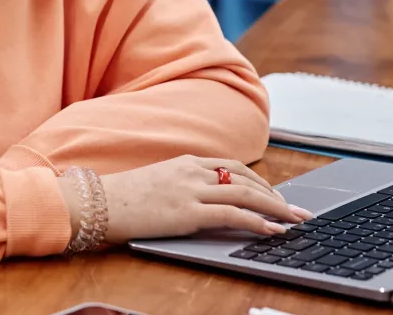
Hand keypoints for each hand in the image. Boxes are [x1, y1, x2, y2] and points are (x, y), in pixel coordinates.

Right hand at [61, 156, 313, 244]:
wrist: (94, 203)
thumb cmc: (117, 199)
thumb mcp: (153, 184)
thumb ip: (177, 187)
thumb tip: (196, 202)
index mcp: (183, 162)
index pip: (231, 167)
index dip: (258, 181)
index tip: (275, 195)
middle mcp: (191, 170)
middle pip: (245, 178)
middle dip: (276, 195)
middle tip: (298, 209)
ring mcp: (190, 190)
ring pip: (245, 193)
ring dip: (276, 208)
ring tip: (295, 220)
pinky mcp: (187, 211)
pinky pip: (232, 214)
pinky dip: (257, 221)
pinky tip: (272, 230)